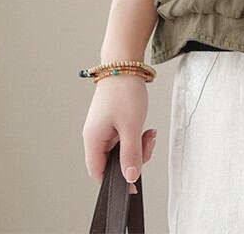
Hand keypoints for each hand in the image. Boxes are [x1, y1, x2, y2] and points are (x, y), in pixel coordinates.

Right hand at [82, 74, 156, 193]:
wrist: (125, 63)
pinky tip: (146, 128)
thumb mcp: (132, 126)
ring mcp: (104, 128)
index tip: (134, 181)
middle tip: (148, 143)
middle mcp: (95, 136)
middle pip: (112, 163)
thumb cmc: (124, 92)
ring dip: (138, 146)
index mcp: (93, 140)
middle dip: (133, 158)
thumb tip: (129, 179)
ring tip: (149, 133)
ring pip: (120, 150)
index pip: (99, 173)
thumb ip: (131, 154)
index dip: (115, 181)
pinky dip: (136, 136)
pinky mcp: (112, 121)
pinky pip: (124, 138)